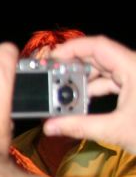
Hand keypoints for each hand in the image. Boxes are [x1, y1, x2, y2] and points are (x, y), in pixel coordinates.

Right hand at [45, 36, 135, 153]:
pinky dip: (95, 92)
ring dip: (83, 84)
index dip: (71, 49)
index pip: (97, 46)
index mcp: (132, 68)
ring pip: (103, 72)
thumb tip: (50, 127)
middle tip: (50, 80)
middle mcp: (134, 68)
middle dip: (72, 69)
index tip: (50, 60)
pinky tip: (82, 104)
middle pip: (97, 58)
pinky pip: (112, 84)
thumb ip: (79, 126)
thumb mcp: (116, 130)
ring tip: (63, 97)